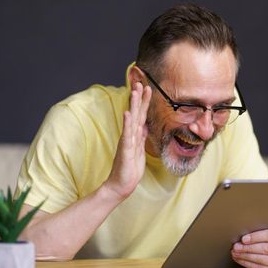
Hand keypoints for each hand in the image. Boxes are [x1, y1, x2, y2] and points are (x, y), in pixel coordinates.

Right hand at [104, 82, 151, 199]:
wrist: (121, 185)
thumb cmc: (130, 169)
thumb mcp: (139, 150)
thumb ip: (141, 137)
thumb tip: (144, 125)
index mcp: (135, 135)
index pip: (140, 115)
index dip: (144, 102)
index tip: (147, 87)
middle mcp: (130, 135)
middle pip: (135, 113)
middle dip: (139, 98)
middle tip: (140, 82)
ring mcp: (127, 141)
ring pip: (131, 120)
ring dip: (133, 105)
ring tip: (134, 91)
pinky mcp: (125, 150)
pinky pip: (127, 135)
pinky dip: (127, 123)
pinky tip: (128, 113)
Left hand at [231, 221, 267, 267]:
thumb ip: (262, 224)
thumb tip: (245, 226)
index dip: (256, 237)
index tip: (244, 238)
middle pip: (267, 249)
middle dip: (249, 248)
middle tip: (236, 246)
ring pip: (263, 260)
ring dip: (247, 257)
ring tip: (236, 253)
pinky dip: (249, 265)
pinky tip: (241, 259)